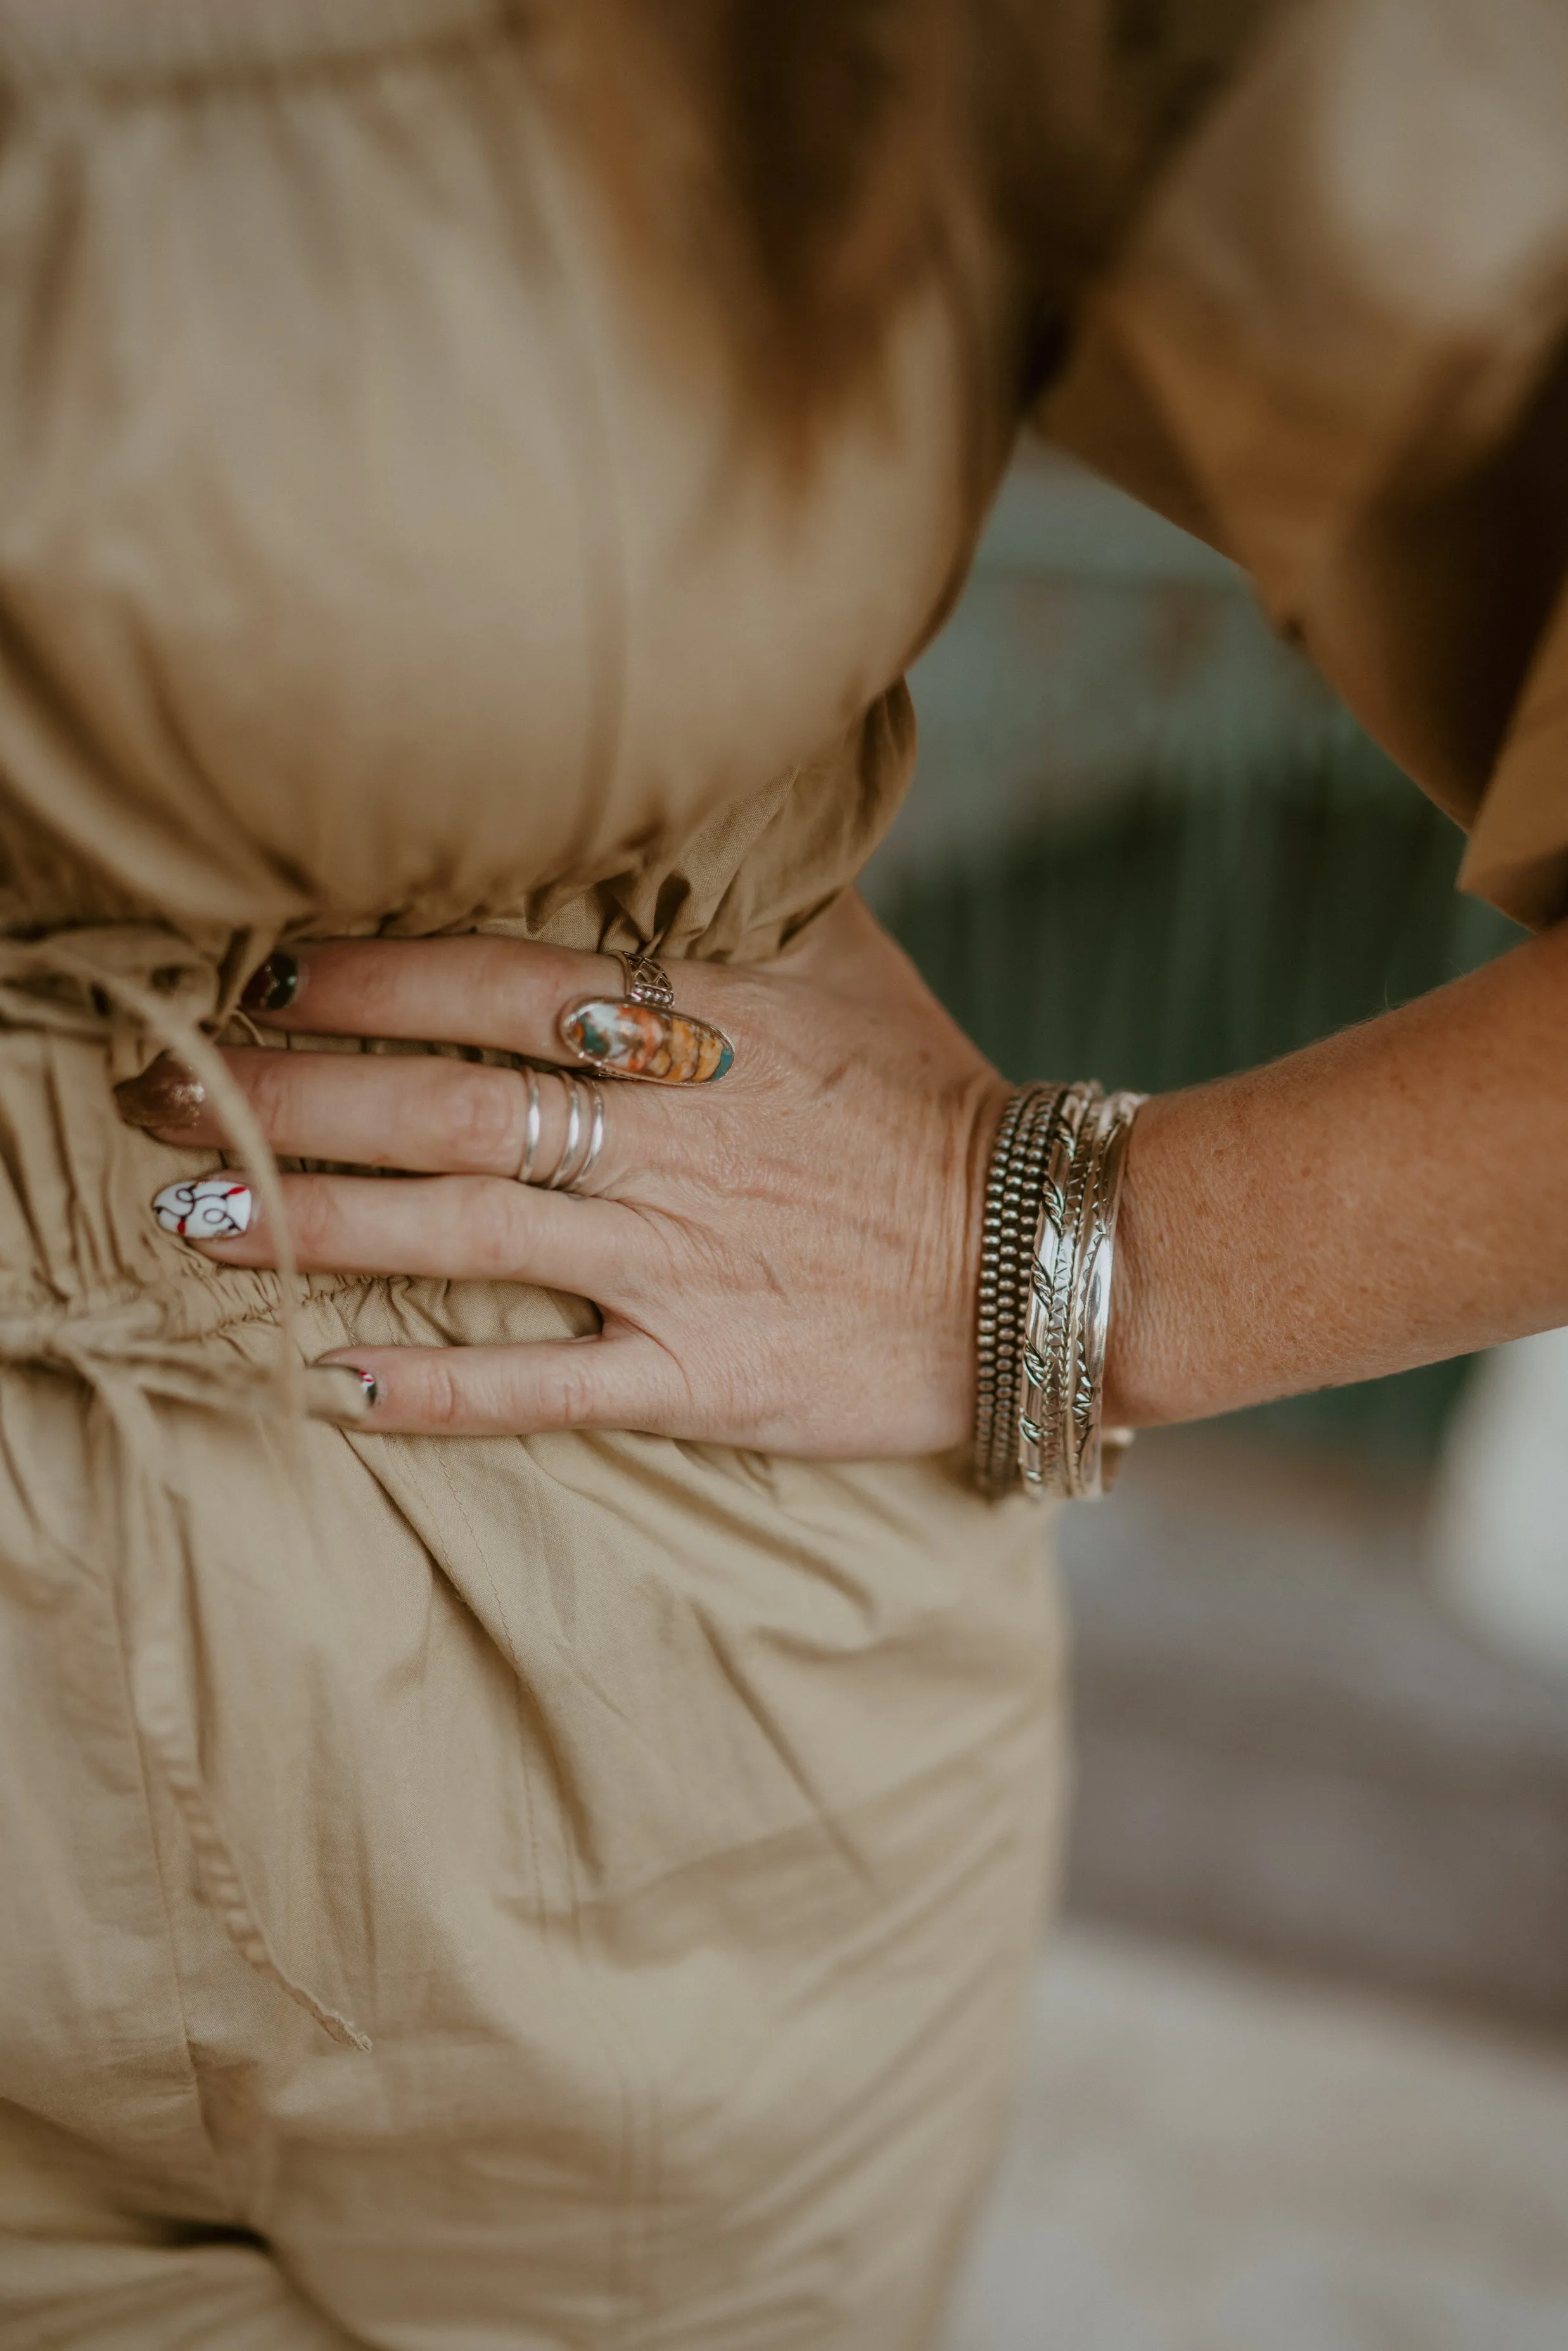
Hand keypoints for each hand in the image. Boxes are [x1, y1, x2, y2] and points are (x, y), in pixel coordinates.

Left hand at [116, 895, 1010, 1451]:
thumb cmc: (928, 1097)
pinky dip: (437, 1388)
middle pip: (438, 1109)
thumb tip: (671, 795)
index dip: (355, 980)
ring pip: (462, 1235)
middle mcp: (661, 1134)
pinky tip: (328, 1383)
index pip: (486, 986)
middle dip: (284, 1101)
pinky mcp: (696, 1370)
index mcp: (689, 1025)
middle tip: (147, 1098)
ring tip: (189, 1223)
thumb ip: (738, 884)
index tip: (246, 977)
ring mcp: (673, 1258)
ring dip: (318, 1229)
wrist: (1041, 1252)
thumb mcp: (843, 960)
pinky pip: (545, 1383)